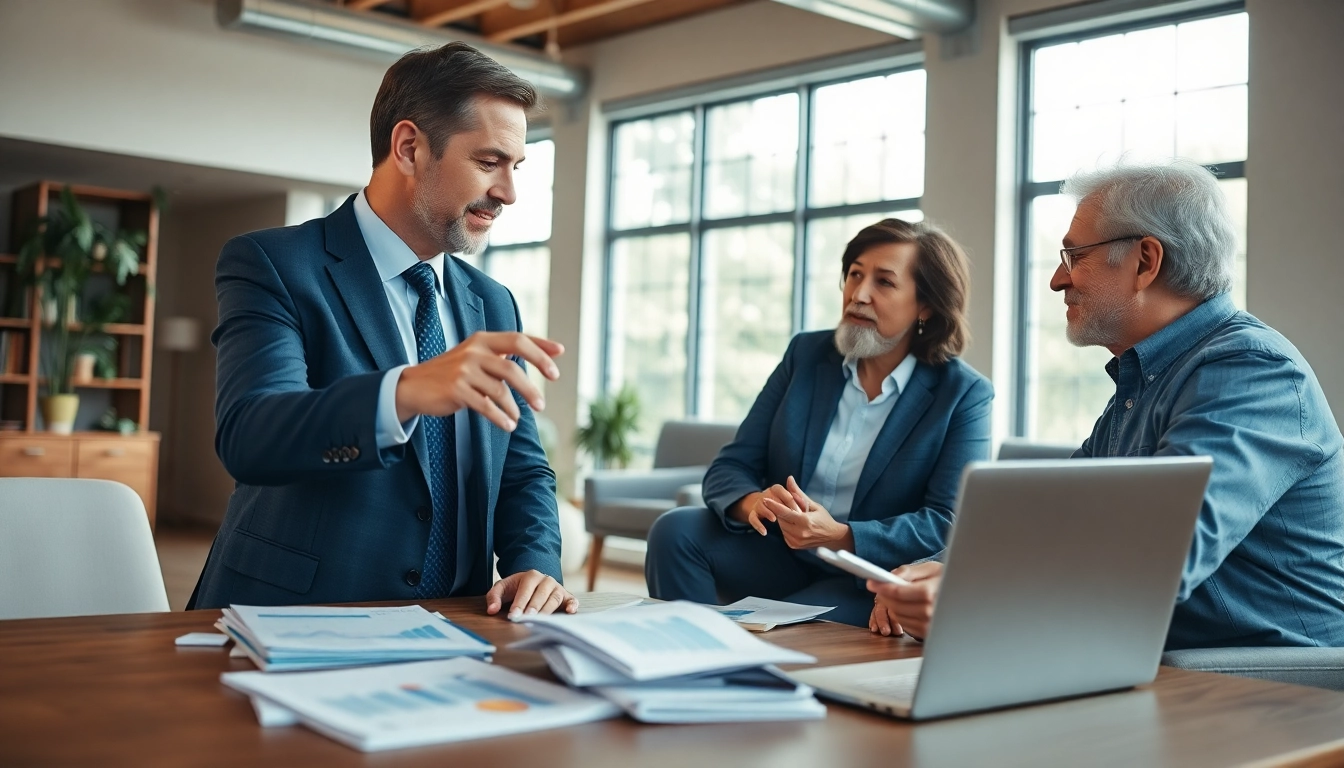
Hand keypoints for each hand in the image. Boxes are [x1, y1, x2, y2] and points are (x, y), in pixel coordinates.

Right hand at [395, 331, 563, 431]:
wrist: (415, 385)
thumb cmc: (454, 373)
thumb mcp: (477, 357)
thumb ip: (504, 356)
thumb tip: (547, 354)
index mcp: (483, 340)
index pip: (518, 339)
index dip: (541, 347)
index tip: (560, 355)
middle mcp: (474, 351)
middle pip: (512, 366)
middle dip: (531, 386)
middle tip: (541, 404)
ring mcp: (463, 370)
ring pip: (500, 390)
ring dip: (514, 408)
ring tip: (519, 419)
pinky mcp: (456, 389)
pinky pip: (485, 406)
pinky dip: (500, 417)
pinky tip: (508, 425)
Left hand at [484, 570, 576, 617]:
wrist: (533, 581)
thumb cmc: (517, 587)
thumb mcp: (503, 588)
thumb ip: (494, 597)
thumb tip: (492, 610)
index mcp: (531, 576)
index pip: (525, 590)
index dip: (519, 604)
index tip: (513, 616)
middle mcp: (546, 580)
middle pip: (541, 594)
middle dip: (534, 607)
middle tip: (527, 619)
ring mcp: (557, 588)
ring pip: (554, 598)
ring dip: (548, 610)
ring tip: (541, 621)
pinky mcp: (566, 596)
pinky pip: (571, 600)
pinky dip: (572, 605)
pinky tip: (570, 612)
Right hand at [728, 484, 801, 535]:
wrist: (768, 507)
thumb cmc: (788, 503)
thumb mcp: (797, 501)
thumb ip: (799, 497)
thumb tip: (800, 488)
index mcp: (776, 489)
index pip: (780, 490)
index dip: (789, 500)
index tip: (798, 510)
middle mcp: (766, 495)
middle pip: (770, 498)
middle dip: (780, 508)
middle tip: (790, 518)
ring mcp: (758, 504)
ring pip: (760, 506)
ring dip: (767, 512)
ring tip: (774, 519)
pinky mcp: (754, 514)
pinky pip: (753, 518)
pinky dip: (758, 525)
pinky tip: (764, 532)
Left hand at [760, 476, 851, 550]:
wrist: (832, 536)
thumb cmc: (824, 518)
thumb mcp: (813, 504)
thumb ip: (798, 493)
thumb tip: (789, 479)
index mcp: (806, 521)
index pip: (785, 512)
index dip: (774, 505)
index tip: (765, 499)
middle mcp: (800, 533)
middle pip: (781, 519)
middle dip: (782, 511)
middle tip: (790, 507)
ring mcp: (796, 541)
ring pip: (781, 526)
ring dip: (784, 519)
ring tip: (795, 517)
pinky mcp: (794, 545)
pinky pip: (784, 533)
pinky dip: (786, 527)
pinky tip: (795, 525)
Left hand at [866, 561, 943, 639]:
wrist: (963, 596)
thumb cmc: (946, 580)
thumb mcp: (930, 569)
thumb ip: (909, 571)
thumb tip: (890, 576)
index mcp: (932, 593)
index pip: (900, 592)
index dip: (884, 587)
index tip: (872, 582)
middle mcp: (932, 612)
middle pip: (896, 606)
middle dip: (886, 596)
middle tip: (882, 587)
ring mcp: (930, 625)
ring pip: (898, 616)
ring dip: (893, 606)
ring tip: (901, 595)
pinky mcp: (927, 634)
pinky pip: (904, 625)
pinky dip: (901, 615)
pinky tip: (909, 606)